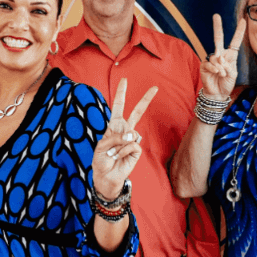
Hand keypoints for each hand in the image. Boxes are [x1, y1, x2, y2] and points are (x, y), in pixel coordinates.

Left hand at [92, 79, 158, 197]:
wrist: (106, 176)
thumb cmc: (101, 160)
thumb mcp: (101, 146)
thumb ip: (115, 137)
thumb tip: (131, 135)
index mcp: (114, 126)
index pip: (118, 107)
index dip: (121, 94)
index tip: (125, 80)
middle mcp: (124, 131)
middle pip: (136, 112)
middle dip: (146, 99)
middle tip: (155, 88)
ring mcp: (132, 140)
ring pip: (131, 133)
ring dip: (118, 145)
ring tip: (113, 154)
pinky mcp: (137, 150)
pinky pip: (132, 145)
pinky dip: (123, 151)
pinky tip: (119, 157)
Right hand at [200, 14, 244, 98]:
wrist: (218, 94)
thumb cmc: (226, 83)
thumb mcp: (233, 74)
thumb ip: (228, 65)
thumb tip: (219, 59)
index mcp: (230, 56)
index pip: (234, 41)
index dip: (239, 31)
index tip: (243, 20)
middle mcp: (220, 55)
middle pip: (218, 38)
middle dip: (217, 27)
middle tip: (216, 15)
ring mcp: (211, 60)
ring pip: (215, 56)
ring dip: (220, 67)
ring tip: (222, 74)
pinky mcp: (204, 65)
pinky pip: (209, 63)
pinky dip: (215, 69)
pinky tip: (217, 74)